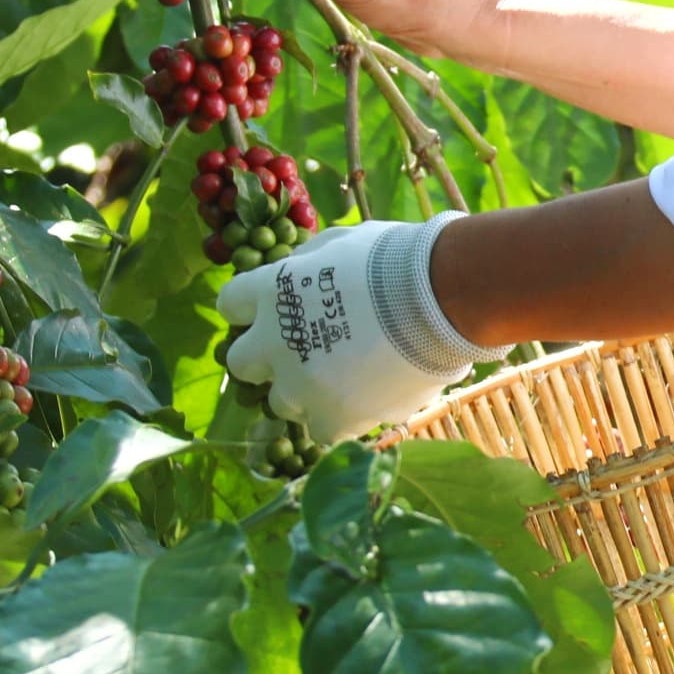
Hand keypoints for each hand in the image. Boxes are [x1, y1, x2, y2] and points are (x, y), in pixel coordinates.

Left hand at [218, 218, 484, 443]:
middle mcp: (273, 343)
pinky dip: (340, 419)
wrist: (442, 299)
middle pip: (242, 362)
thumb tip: (302, 269)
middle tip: (300, 350)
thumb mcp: (342, 242)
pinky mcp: (334, 418)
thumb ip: (310, 262)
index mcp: (271, 291)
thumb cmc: (397, 259)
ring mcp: (301, 386)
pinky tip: (365, 401)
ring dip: (304, 391)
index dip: (253, 307)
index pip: (231, 303)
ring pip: (282, 402)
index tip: (276, 308)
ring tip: (345, 378)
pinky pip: (323, 430)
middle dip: (267, 357)